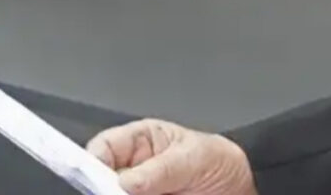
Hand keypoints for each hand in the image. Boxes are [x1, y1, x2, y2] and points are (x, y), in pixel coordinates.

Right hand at [86, 118, 256, 194]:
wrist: (238, 189)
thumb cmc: (218, 161)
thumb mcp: (196, 158)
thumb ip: (163, 168)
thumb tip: (127, 180)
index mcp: (141, 141)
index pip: (103, 147)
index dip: (93, 161)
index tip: (97, 178)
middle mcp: (132, 169)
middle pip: (99, 181)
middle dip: (105, 188)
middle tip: (127, 192)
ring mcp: (136, 192)